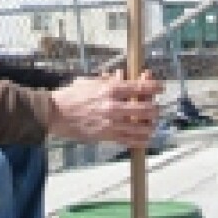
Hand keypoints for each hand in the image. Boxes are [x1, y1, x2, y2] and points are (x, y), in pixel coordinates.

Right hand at [48, 69, 163, 147]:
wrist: (56, 114)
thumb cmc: (72, 95)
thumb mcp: (92, 81)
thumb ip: (109, 80)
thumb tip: (123, 76)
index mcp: (110, 89)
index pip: (140, 87)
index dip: (155, 86)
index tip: (161, 86)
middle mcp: (114, 106)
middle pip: (146, 108)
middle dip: (155, 107)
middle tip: (156, 106)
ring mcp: (111, 123)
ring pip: (141, 126)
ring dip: (151, 124)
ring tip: (153, 122)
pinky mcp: (107, 136)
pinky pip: (130, 140)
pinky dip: (141, 140)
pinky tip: (146, 138)